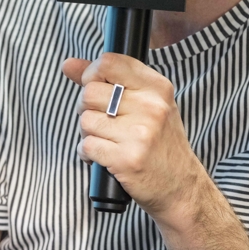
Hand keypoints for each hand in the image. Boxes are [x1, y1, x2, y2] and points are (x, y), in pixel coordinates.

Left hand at [62, 53, 205, 220]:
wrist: (180, 187)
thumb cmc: (160, 142)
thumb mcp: (146, 103)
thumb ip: (108, 79)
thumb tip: (68, 64)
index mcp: (157, 87)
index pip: (109, 62)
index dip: (92, 74)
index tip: (95, 87)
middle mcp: (151, 106)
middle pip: (91, 92)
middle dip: (86, 107)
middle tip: (101, 119)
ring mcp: (140, 133)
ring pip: (86, 119)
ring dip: (88, 132)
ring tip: (105, 139)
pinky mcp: (127, 159)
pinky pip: (86, 145)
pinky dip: (87, 152)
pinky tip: (103, 155)